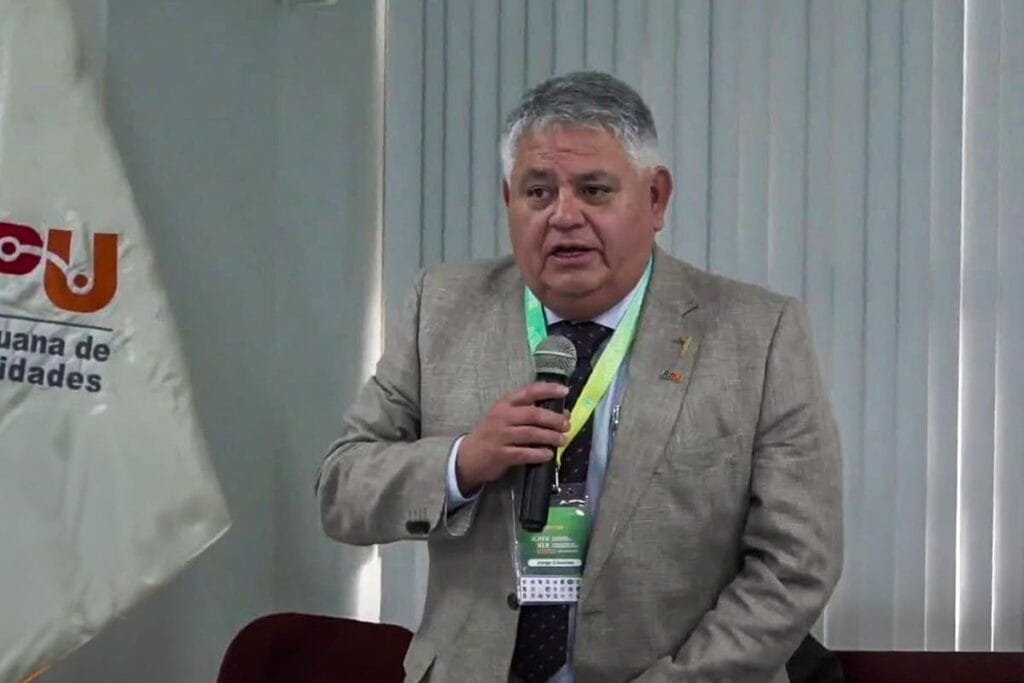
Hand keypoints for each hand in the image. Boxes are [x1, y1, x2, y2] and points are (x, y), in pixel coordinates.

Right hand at [456, 383, 570, 495]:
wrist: (467, 456)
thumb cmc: (492, 434)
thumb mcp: (505, 418)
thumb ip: (529, 414)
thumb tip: (561, 414)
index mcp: (504, 405)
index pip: (528, 392)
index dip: (548, 390)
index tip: (564, 391)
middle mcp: (502, 417)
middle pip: (533, 414)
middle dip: (553, 419)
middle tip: (566, 425)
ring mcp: (500, 436)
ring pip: (530, 433)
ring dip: (550, 437)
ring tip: (562, 440)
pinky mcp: (500, 454)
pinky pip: (523, 453)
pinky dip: (538, 454)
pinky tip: (548, 454)